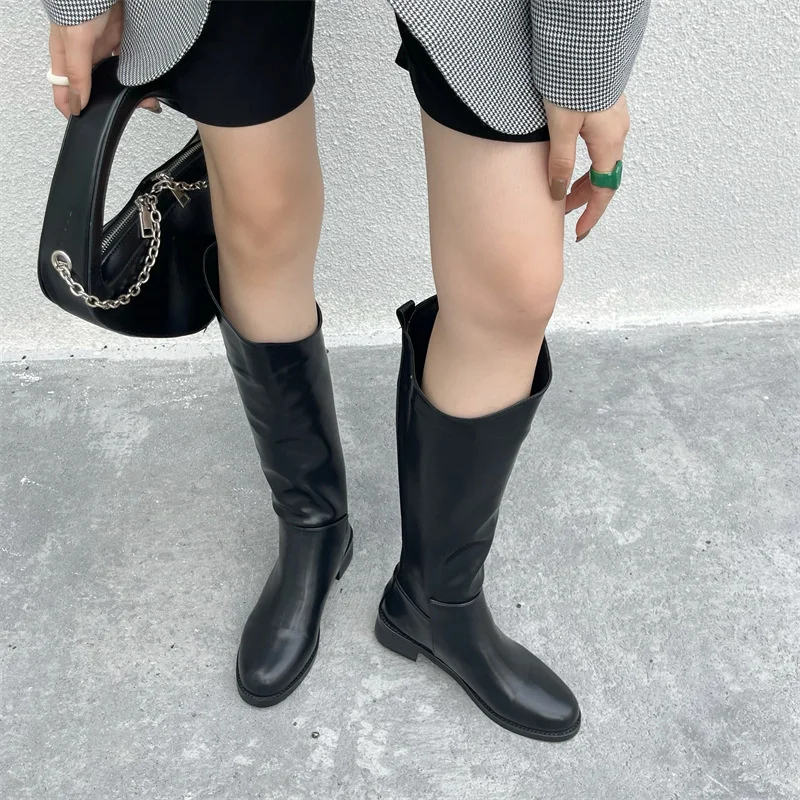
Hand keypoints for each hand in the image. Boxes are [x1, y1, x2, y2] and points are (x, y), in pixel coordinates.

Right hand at [48, 2, 159, 117]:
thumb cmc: (80, 5)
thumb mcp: (75, 43)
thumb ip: (77, 73)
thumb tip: (78, 103)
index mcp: (65, 57)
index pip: (65, 91)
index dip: (74, 109)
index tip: (87, 124)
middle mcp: (83, 56)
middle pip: (93, 89)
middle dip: (109, 104)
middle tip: (129, 113)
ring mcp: (102, 50)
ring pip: (114, 80)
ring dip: (128, 92)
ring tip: (146, 102)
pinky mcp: (119, 43)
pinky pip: (129, 66)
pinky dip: (138, 77)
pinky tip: (146, 85)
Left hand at [543, 95, 629, 241]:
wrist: (585, 42)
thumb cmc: (574, 81)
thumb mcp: (561, 128)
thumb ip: (559, 162)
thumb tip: (558, 193)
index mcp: (609, 142)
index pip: (604, 191)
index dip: (592, 215)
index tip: (580, 233)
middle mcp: (616, 132)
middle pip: (603, 177)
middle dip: (583, 198)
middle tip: (563, 213)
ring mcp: (613, 119)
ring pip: (600, 160)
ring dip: (582, 179)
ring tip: (561, 189)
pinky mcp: (604, 108)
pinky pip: (597, 144)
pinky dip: (584, 160)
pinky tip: (568, 159)